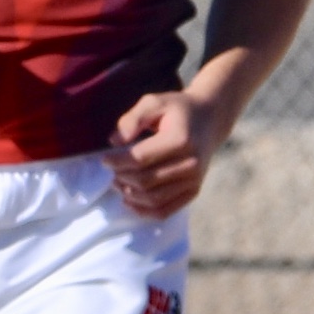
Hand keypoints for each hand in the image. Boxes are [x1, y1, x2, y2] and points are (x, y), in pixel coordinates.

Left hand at [111, 87, 225, 216]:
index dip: (117, 162)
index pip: (141, 159)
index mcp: (180, 140)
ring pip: (153, 198)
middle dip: (122, 178)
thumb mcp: (154, 102)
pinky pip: (166, 210)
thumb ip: (133, 119)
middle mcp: (191, 163)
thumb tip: (114, 141)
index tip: (104, 160)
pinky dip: (144, 211)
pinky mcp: (194, 191)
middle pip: (145, 180)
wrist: (209, 120)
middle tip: (111, 172)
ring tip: (118, 184)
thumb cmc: (176, 110)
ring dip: (129, 195)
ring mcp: (194, 180)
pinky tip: (129, 201)